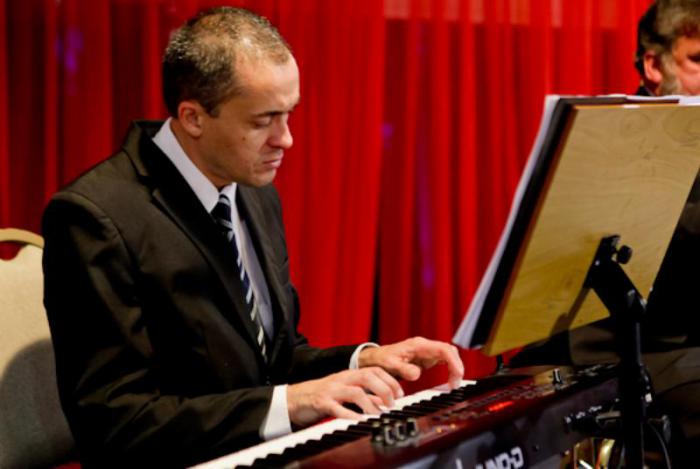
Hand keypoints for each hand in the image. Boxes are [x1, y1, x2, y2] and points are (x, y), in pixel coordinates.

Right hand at [287, 367, 402, 426]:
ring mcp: (331, 390)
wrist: (294, 398)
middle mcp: (342, 379)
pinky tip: (359, 421)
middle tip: (392, 404)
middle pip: (367, 376)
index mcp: (349, 374)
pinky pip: (338, 408)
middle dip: (384, 389)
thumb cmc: (322, 396)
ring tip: (378, 415)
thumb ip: (364, 395)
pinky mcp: (321, 402)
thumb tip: (383, 403)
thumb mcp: (344, 392)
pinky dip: (351, 415)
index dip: (390, 380)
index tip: (400, 394)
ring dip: (370, 404)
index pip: (374, 370)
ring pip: (355, 391)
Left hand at [358, 336, 463, 388]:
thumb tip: (417, 374)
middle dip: (457, 366)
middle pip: (449, 351)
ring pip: (449, 355)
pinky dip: (450, 369)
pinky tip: (450, 380)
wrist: (377, 357)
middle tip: (455, 384)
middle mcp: (425, 346)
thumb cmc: (383, 359)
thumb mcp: (390, 364)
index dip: (454, 361)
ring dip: (454, 368)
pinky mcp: (427, 357)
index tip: (457, 375)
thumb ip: (404, 369)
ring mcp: (427, 351)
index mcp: (419, 345)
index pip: (443, 349)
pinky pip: (444, 360)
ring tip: (453, 384)